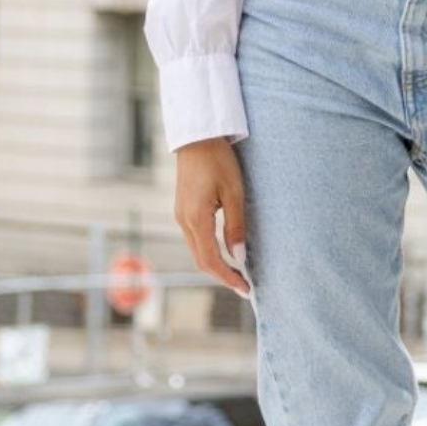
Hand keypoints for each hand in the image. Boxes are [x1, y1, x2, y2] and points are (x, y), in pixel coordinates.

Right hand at [173, 136, 251, 298]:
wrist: (197, 137)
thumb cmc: (218, 160)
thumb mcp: (234, 193)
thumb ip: (235, 227)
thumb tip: (239, 257)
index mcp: (196, 218)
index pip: (211, 260)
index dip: (228, 277)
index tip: (245, 289)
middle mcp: (183, 221)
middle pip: (201, 261)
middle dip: (222, 276)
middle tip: (244, 287)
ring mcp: (180, 216)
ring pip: (197, 252)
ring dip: (216, 266)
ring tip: (237, 274)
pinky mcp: (183, 210)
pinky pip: (195, 240)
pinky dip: (210, 252)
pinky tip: (224, 254)